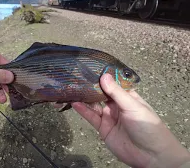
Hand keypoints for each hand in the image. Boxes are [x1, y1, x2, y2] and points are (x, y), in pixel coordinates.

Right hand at [72, 74, 189, 167]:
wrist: (149, 154)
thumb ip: (116, 92)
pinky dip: (83, 110)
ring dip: (85, 98)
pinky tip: (75, 103)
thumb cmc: (147, 126)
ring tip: (73, 89)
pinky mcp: (103, 128)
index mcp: (128, 97)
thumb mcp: (133, 106)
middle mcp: (117, 105)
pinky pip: (91, 117)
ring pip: (94, 105)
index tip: (91, 68)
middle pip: (101, 94)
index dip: (103, 77)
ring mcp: (109, 116)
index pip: (113, 84)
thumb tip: (104, 76)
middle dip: (91, 86)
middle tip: (78, 77)